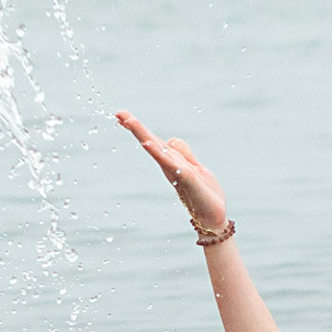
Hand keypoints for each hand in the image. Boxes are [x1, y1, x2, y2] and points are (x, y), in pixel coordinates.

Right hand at [116, 110, 227, 234]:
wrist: (214, 218)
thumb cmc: (205, 195)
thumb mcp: (196, 168)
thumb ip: (184, 154)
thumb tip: (170, 139)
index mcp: (172, 163)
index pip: (153, 141)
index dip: (139, 128)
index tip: (121, 115)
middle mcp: (170, 167)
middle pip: (150, 142)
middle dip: (135, 127)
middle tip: (118, 113)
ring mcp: (176, 172)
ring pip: (157, 149)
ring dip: (143, 134)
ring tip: (129, 121)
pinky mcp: (187, 178)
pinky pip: (170, 163)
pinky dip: (157, 152)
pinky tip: (147, 143)